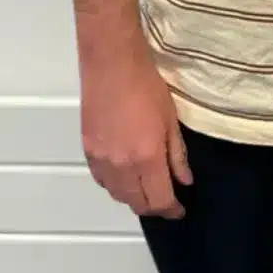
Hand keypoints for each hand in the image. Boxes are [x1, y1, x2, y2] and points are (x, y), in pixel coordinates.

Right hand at [80, 46, 192, 219]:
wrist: (112, 62)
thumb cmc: (145, 83)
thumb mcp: (170, 118)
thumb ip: (177, 154)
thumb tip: (184, 179)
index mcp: (146, 158)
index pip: (159, 200)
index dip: (172, 209)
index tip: (179, 209)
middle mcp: (121, 166)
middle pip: (137, 203)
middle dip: (154, 206)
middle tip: (166, 199)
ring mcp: (101, 159)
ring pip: (118, 195)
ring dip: (134, 197)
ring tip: (146, 187)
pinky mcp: (87, 149)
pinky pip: (101, 180)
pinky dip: (114, 184)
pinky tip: (123, 174)